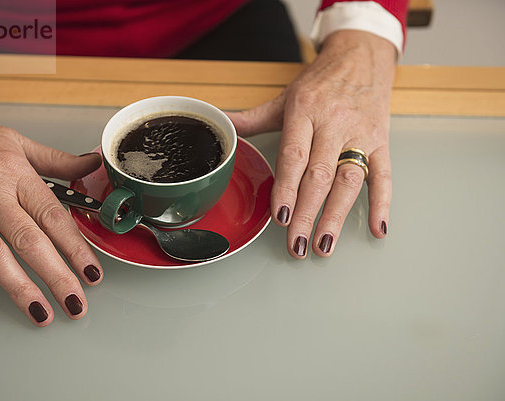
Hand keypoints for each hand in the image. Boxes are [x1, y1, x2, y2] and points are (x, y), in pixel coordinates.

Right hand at [0, 86, 103, 325]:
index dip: (76, 247)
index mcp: (16, 175)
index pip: (52, 216)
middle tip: (75, 302)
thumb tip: (94, 165)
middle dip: (55, 276)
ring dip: (18, 288)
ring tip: (41, 313)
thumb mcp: (19, 142)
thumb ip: (59, 161)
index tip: (92, 272)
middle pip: (28, 241)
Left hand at [227, 30, 395, 257]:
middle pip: (320, 175)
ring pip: (349, 180)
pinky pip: (385, 175)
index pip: (294, 156)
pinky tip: (376, 229)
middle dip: (307, 213)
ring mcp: (361, 134)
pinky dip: (382, 203)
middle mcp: (334, 123)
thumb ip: (253, 118)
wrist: (362, 55)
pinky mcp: (383, 141)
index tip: (280, 216)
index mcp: (305, 111)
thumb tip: (222, 127)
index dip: (287, 188)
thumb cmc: (320, 81)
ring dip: (337, 215)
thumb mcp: (285, 97)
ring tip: (323, 244)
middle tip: (296, 243)